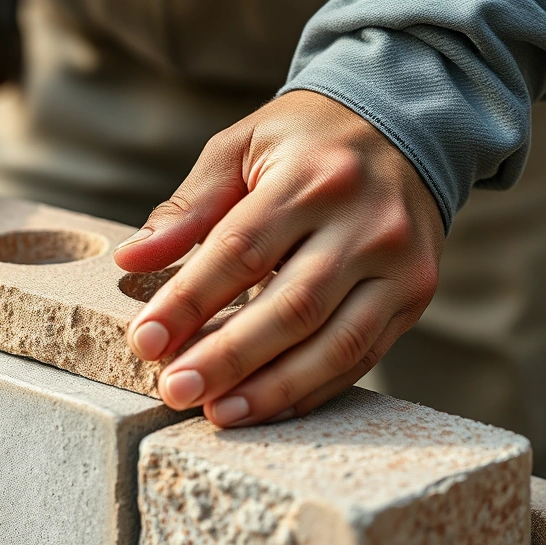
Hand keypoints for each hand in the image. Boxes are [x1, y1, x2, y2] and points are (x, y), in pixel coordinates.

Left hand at [114, 90, 444, 426]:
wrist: (405, 128)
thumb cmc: (303, 142)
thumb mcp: (240, 149)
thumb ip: (188, 208)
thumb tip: (131, 260)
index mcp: (311, 176)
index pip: (240, 250)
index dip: (189, 302)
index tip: (145, 341)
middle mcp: (364, 222)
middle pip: (290, 306)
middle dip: (227, 357)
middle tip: (175, 390)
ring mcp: (399, 264)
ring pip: (334, 343)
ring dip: (272, 388)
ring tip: (217, 413)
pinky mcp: (414, 295)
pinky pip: (362, 356)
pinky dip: (311, 389)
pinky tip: (265, 407)